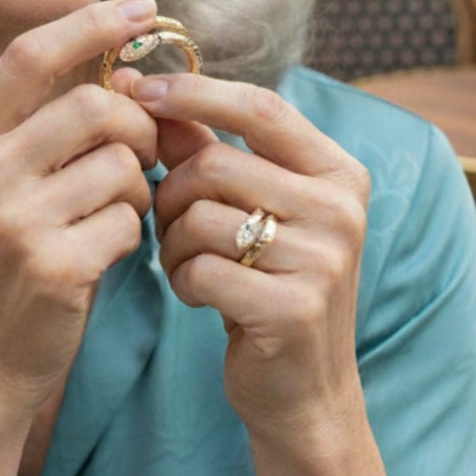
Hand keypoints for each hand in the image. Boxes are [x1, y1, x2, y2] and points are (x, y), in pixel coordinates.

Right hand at [0, 0, 161, 428]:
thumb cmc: (4, 261)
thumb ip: (42, 126)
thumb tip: (122, 69)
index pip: (28, 54)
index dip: (89, 23)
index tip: (143, 8)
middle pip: (90, 104)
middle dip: (135, 123)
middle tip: (142, 151)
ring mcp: (12, 220)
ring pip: (120, 162)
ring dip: (138, 185)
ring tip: (119, 210)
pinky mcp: (51, 266)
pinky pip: (129, 221)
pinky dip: (135, 233)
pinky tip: (110, 252)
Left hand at [132, 75, 371, 451]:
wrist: (302, 391)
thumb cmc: (264, 281)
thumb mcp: (244, 206)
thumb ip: (198, 144)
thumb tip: (133, 84)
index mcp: (338, 171)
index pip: (260, 106)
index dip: (193, 91)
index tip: (136, 88)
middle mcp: (341, 209)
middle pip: (216, 164)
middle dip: (172, 193)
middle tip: (170, 224)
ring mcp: (323, 260)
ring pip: (201, 216)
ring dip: (172, 242)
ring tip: (187, 263)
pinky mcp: (293, 309)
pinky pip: (200, 269)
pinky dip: (182, 280)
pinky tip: (199, 295)